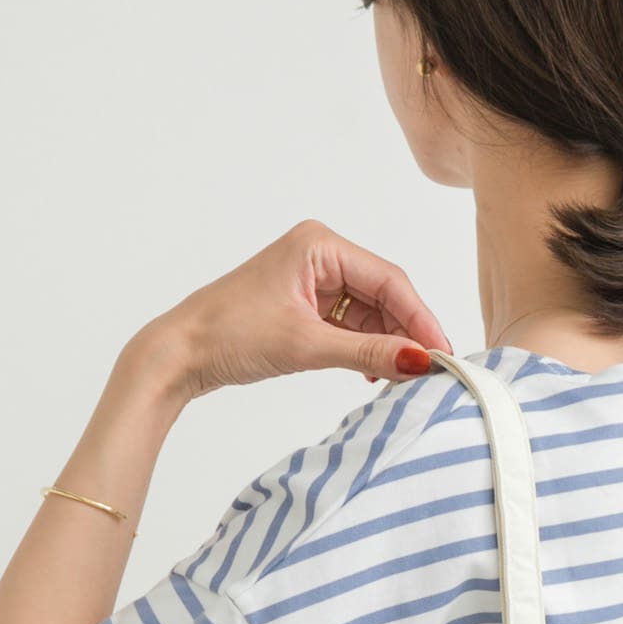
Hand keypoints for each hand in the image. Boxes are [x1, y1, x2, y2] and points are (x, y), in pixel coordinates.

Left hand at [143, 219, 453, 401]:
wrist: (180, 353)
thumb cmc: (229, 334)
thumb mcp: (306, 345)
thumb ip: (367, 354)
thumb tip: (418, 361)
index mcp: (320, 244)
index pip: (388, 280)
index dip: (419, 318)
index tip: (442, 353)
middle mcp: (319, 254)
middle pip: (383, 295)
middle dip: (404, 333)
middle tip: (427, 371)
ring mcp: (311, 280)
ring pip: (368, 314)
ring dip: (384, 345)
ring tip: (399, 379)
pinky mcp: (304, 306)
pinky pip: (348, 326)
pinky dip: (362, 350)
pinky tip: (372, 373)